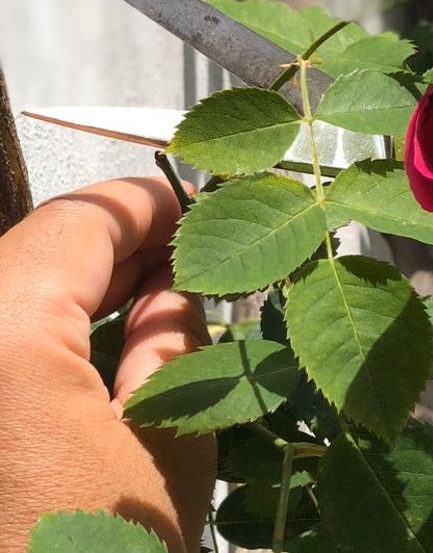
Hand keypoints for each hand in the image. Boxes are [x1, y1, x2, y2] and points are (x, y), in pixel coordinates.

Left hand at [0, 178, 214, 552]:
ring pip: (9, 297)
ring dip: (76, 295)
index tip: (197, 201)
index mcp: (1, 333)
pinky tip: (93, 361)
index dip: (148, 202)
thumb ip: (176, 339)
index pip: (79, 220)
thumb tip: (176, 285)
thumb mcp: (168, 446)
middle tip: (190, 263)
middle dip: (116, 250)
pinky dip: (38, 340)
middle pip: (33, 253)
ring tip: (152, 312)